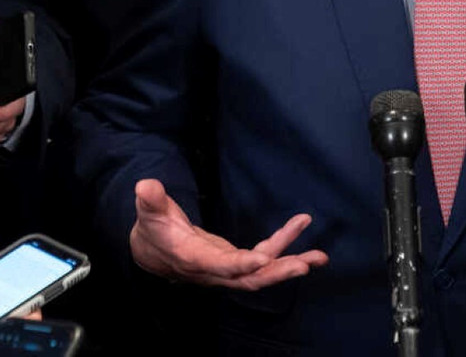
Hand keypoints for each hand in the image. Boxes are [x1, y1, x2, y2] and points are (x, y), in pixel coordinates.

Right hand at [130, 179, 328, 289]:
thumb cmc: (154, 229)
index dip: (241, 264)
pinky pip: (264, 259)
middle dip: (277, 273)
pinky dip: (285, 251)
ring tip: (319, 257)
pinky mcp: (236, 262)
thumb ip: (151, 200)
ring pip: (261, 274)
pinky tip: (306, 244)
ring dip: (290, 265)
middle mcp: (215, 270)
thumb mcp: (150, 213)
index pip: (220, 265)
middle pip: (249, 279)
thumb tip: (146, 185)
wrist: (153, 251)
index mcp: (194, 259)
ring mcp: (228, 269)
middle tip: (305, 265)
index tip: (262, 259)